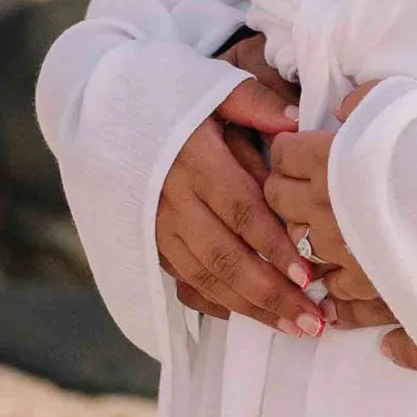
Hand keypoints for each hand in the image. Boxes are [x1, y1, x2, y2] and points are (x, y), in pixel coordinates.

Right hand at [156, 75, 324, 332]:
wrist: (105, 110)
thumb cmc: (170, 97)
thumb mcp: (212, 87)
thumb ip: (256, 104)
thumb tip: (299, 125)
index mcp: (195, 160)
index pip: (240, 211)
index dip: (274, 246)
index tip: (308, 275)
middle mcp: (172, 200)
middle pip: (225, 257)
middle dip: (270, 295)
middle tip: (312, 323)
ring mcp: (157, 226)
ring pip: (205, 278)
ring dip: (250, 309)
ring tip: (294, 328)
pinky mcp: (149, 242)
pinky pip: (183, 281)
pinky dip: (215, 303)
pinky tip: (248, 316)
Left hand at [259, 121, 416, 368]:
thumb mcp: (403, 100)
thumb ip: (364, 101)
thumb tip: (342, 109)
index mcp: (329, 160)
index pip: (282, 156)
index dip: (289, 150)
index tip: (302, 149)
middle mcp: (325, 209)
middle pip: (279, 200)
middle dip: (286, 190)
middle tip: (305, 186)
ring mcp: (344, 254)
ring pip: (299, 248)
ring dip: (306, 237)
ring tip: (325, 232)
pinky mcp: (369, 290)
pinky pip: (336, 297)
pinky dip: (334, 293)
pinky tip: (338, 293)